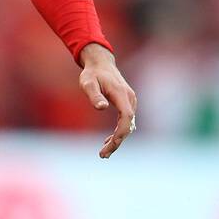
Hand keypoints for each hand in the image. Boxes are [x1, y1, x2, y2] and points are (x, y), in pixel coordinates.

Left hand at [78, 43, 137, 158]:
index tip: (109, 145)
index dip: (120, 134)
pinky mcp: (128, 103)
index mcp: (121, 94)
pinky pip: (127, 122)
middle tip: (102, 155)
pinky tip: (108, 141)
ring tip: (104, 153)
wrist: (100, 63)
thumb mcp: (87, 83)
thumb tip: (102, 108)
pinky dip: (119, 132)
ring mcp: (130, 101)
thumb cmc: (92, 74)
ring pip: (128, 125)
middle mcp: (130, 99)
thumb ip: (94, 95)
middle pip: (128, 125)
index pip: (127, 118)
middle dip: (117, 142)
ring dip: (118, 139)